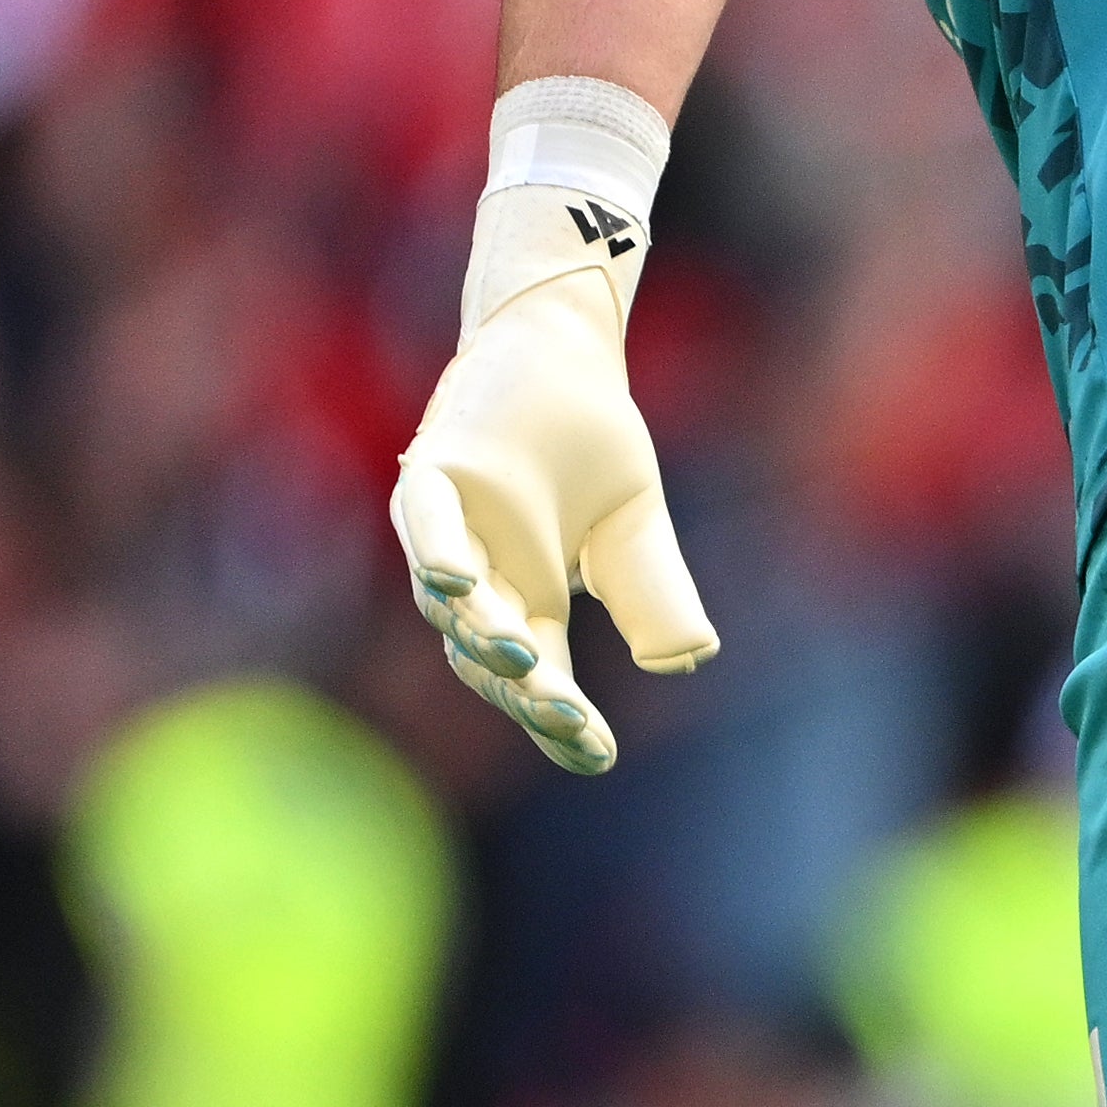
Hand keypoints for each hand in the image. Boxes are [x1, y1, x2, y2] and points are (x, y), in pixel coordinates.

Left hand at [387, 184, 714, 775]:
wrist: (565, 351)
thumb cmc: (590, 440)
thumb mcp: (637, 534)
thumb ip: (656, 597)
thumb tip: (681, 662)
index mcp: (525, 601)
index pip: (538, 680)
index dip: (560, 722)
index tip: (598, 755)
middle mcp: (479, 578)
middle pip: (489, 658)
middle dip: (526, 693)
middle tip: (568, 719)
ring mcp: (448, 530)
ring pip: (449, 602)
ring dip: (481, 633)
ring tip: (523, 656)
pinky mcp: (430, 474)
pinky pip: (425, 523)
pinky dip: (439, 554)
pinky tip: (460, 584)